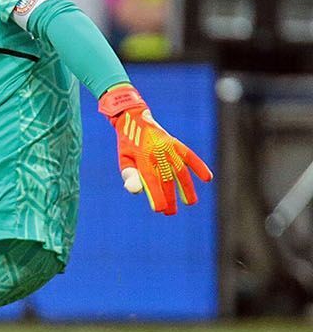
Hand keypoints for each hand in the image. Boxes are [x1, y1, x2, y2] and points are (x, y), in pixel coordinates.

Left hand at [98, 85, 212, 215]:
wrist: (134, 119)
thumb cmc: (127, 144)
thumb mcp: (123, 159)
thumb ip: (130, 175)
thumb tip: (136, 191)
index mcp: (142, 158)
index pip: (151, 181)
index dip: (156, 196)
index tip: (160, 210)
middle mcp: (157, 153)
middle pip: (166, 179)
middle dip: (170, 197)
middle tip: (170, 213)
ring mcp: (168, 148)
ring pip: (180, 171)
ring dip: (186, 188)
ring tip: (190, 202)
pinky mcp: (175, 143)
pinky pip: (189, 156)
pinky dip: (199, 166)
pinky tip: (208, 178)